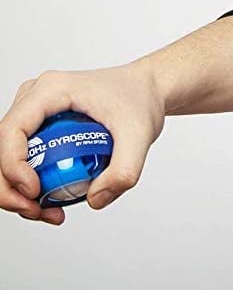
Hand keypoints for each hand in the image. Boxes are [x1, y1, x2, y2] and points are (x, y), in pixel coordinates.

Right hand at [0, 61, 165, 225]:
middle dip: (10, 188)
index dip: (13, 166)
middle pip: (2, 147)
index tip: (35, 192)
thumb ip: (125, 169)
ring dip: (16, 192)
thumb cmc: (141, 100)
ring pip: (7, 157)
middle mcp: (36, 97)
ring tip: (49, 212)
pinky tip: (51, 203)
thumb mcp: (142, 134)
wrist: (148, 89)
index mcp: (52, 89)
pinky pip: (22, 160)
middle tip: (38, 211)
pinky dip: (28, 186)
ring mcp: (36, 112)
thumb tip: (95, 199)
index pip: (11, 130)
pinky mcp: (40, 127)